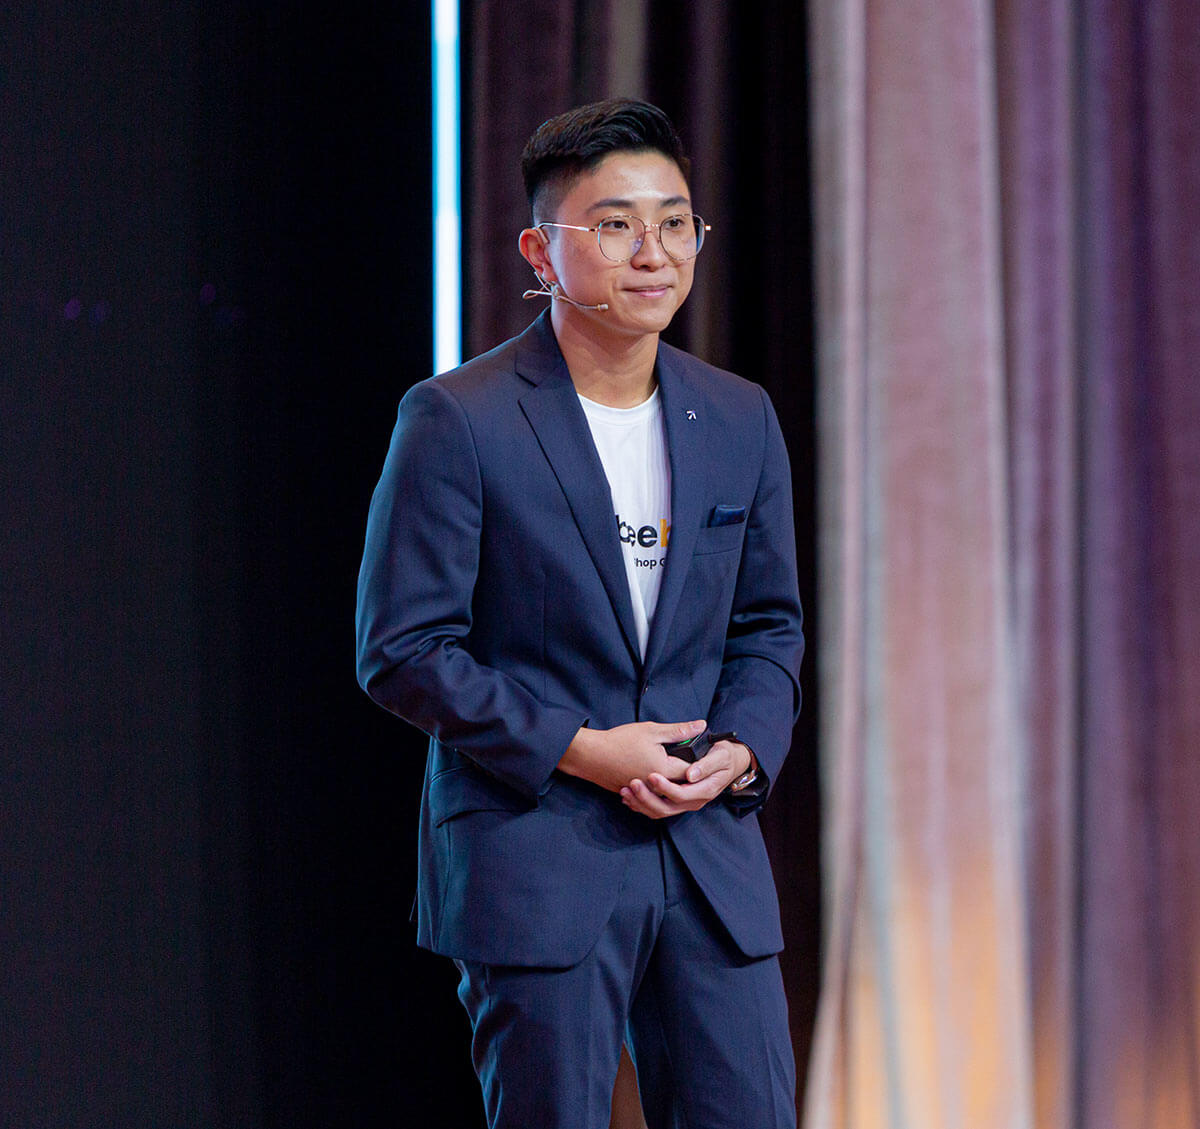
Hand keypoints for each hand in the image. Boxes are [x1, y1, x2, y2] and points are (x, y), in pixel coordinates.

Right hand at [558, 719, 705, 794]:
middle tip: (689, 760)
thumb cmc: (619, 741)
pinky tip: (655, 778)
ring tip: (671, 768)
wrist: (590, 755)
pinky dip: (656, 789)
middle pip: (681, 785)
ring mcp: (645, 793)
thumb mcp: (652, 731)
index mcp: (664, 769)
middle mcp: (656, 787)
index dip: (700, 763)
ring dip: (672, 783)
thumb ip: (679, 731)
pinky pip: (651, 797)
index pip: (693, 772)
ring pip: (666, 793)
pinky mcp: (635, 795)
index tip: (702, 753)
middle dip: (688, 775)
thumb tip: (701, 726)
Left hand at [620, 739, 753, 819]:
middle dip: (647, 797)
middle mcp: (694, 801)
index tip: (650, 775)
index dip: (665, 787)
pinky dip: (641, 805)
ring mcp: (685, 804)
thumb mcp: (720, 755)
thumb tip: (690, 774)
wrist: (729, 762)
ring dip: (641, 803)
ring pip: (659, 811)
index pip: (681, 794)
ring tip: (625, 791)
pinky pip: (657, 809)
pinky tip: (628, 797)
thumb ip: (706, 764)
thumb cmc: (724, 755)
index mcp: (705, 790)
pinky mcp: (676, 802)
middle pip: (666, 807)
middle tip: (631, 783)